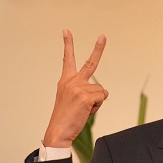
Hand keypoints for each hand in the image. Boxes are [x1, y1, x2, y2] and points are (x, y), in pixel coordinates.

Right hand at [42, 29, 108, 147]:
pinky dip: (97, 107)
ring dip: (97, 102)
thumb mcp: (72, 100)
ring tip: (83, 110)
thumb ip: (85, 91)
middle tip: (103, 36)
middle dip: (98, 48)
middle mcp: (71, 81)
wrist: (58, 132)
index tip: (66, 30)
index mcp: (65, 81)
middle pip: (90, 63)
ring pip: (101, 90)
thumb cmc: (65, 118)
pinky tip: (85, 112)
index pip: (67, 59)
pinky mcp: (85, 96)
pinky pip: (102, 98)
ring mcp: (78, 87)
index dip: (68, 44)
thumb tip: (104, 91)